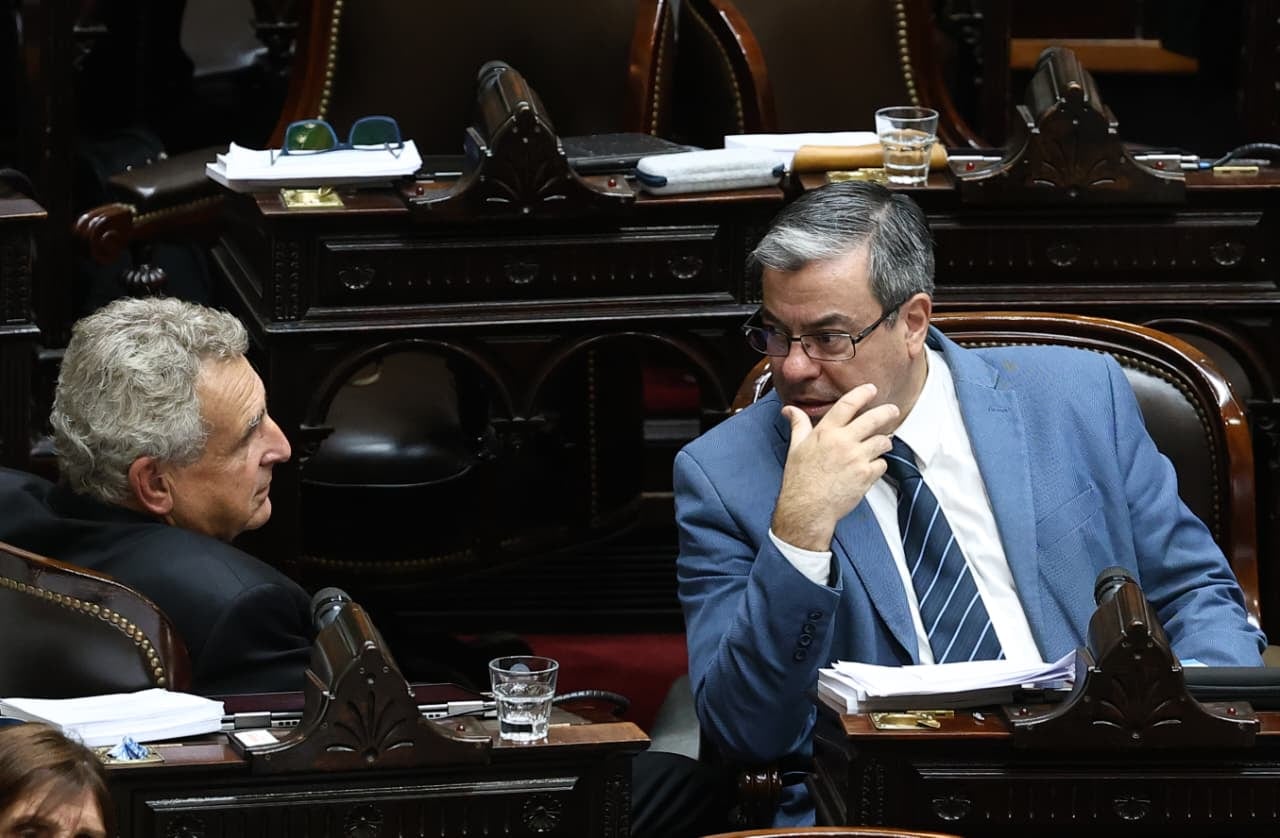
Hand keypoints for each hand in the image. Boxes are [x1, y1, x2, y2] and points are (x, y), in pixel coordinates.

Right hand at [771, 383, 899, 550]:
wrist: (807, 507)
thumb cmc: (800, 479)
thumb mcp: (796, 447)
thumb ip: (798, 425)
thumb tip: (790, 410)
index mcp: (826, 432)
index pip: (848, 404)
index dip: (863, 393)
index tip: (871, 389)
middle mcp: (843, 442)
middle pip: (874, 419)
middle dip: (887, 412)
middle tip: (892, 411)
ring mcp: (857, 459)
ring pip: (883, 441)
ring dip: (884, 441)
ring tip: (881, 443)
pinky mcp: (866, 476)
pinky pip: (882, 464)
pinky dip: (879, 464)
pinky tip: (870, 467)